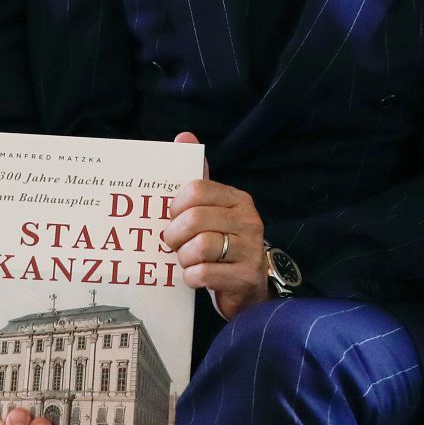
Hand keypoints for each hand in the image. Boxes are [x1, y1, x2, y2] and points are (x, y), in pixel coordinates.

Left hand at [163, 132, 266, 320]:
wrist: (248, 287)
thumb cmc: (223, 244)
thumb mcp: (213, 210)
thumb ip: (198, 178)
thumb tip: (184, 137)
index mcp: (238, 199)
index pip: (196, 189)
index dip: (175, 206)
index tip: (173, 218)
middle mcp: (249, 220)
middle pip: (195, 219)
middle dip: (174, 235)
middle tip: (172, 244)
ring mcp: (251, 249)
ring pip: (199, 247)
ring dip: (183, 258)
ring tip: (186, 261)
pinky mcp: (246, 276)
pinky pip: (204, 274)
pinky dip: (191, 277)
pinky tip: (195, 276)